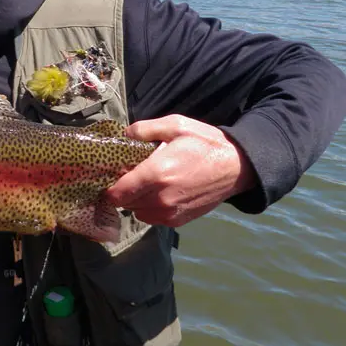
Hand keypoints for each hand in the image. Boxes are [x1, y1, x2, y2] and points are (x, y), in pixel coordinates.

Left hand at [105, 115, 257, 226]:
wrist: (237, 167)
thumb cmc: (205, 143)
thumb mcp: (176, 125)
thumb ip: (145, 129)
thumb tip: (123, 135)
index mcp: (156, 174)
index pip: (117, 192)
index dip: (109, 185)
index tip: (111, 174)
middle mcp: (160, 198)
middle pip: (124, 203)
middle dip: (122, 190)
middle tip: (129, 175)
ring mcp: (170, 213)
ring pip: (136, 212)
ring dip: (135, 200)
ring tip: (145, 183)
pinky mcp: (179, 221)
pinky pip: (152, 218)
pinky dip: (149, 208)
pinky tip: (158, 193)